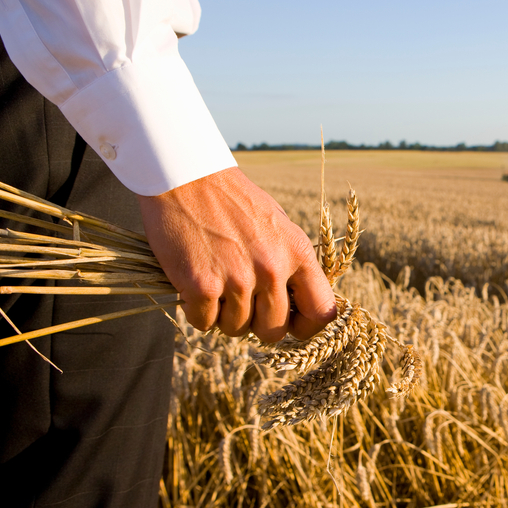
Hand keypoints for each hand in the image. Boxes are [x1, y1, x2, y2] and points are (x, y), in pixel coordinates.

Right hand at [136, 167, 336, 341]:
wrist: (185, 176)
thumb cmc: (233, 202)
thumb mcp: (279, 226)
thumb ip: (292, 265)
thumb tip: (299, 306)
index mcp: (298, 253)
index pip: (322, 312)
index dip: (306, 327)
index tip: (290, 325)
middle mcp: (272, 268)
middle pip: (273, 330)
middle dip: (256, 324)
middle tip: (240, 301)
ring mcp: (238, 279)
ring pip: (236, 329)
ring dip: (223, 315)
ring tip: (215, 282)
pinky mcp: (202, 286)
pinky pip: (204, 323)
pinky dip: (196, 310)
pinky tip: (194, 283)